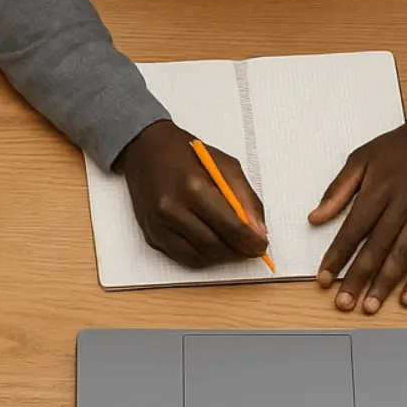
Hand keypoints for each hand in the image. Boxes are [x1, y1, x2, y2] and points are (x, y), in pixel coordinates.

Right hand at [117, 120, 269, 266]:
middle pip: (215, 246)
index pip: (231, 228)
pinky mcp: (151, 234)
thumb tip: (259, 231)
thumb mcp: (225, 165)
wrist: (145, 149)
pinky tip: (210, 243)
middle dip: (238, 251)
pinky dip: (201, 256)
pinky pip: (182, 257)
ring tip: (231, 243)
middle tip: (249, 246)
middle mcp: (173, 209)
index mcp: (194, 187)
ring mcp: (159, 224)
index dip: (251, 242)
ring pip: (199, 257)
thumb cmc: (186, 154)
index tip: (261, 245)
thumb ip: (245, 198)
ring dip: (221, 256)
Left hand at [313, 118, 406, 313]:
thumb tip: (315, 217)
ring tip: (370, 306)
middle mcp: (400, 207)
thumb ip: (337, 190)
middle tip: (342, 304)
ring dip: (385, 284)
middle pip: (375, 248)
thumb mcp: (362, 158)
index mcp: (377, 191)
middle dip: (357, 278)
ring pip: (402, 256)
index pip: (352, 231)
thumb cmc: (398, 148)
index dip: (336, 257)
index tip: (322, 279)